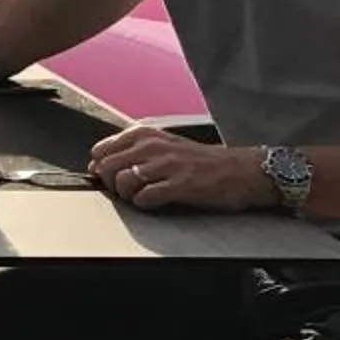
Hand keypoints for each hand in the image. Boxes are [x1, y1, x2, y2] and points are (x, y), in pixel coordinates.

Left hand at [86, 125, 275, 211]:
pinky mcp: (180, 185)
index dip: (101, 168)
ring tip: (141, 197)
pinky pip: (145, 197)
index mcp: (145, 134)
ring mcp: (167, 165)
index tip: (109, 178)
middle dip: (110, 184)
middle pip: (107, 167)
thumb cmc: (200, 160)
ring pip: (123, 182)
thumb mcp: (162, 146)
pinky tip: (154, 203)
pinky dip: (144, 204)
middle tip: (125, 191)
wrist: (240, 170)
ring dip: (127, 196)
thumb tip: (99, 166)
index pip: (101, 150)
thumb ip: (131, 152)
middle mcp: (153, 146)